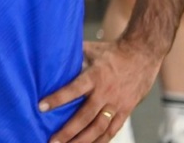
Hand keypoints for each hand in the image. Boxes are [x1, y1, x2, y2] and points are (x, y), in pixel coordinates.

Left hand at [39, 40, 161, 142]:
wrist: (142, 55)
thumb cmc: (112, 52)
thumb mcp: (90, 50)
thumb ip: (71, 57)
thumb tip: (49, 55)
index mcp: (95, 76)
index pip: (74, 89)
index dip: (58, 99)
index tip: (41, 107)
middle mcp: (106, 92)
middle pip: (85, 116)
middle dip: (68, 131)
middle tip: (53, 141)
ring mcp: (117, 104)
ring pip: (99, 128)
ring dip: (82, 140)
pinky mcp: (126, 111)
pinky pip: (113, 130)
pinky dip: (101, 141)